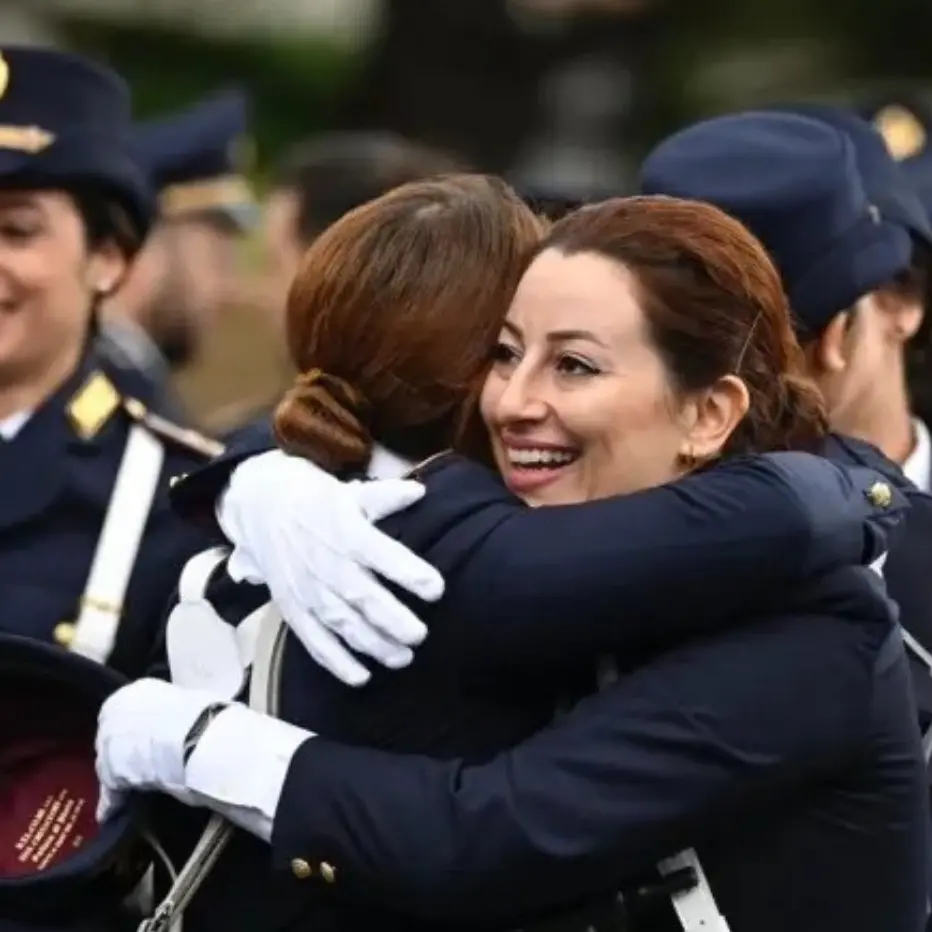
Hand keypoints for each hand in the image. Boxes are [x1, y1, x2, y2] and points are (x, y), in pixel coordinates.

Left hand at [95, 679, 219, 821]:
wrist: (197, 735)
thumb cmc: (202, 714)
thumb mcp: (186, 702)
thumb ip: (171, 712)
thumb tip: (181, 722)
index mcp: (136, 691)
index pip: (124, 711)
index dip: (135, 729)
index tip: (144, 740)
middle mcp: (115, 711)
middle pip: (112, 737)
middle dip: (122, 751)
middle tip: (140, 764)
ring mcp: (107, 741)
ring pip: (107, 763)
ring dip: (118, 775)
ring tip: (131, 789)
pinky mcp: (109, 771)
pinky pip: (110, 790)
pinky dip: (112, 802)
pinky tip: (111, 813)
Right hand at [218, 450, 444, 685]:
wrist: (261, 506)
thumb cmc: (317, 500)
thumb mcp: (351, 491)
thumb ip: (386, 496)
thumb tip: (420, 493)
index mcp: (346, 530)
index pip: (380, 554)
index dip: (408, 573)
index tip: (436, 589)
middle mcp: (327, 562)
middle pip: (362, 596)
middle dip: (392, 620)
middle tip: (420, 636)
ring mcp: (307, 588)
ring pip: (342, 623)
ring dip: (372, 645)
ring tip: (402, 659)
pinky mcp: (293, 607)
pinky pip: (313, 639)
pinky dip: (335, 661)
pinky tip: (361, 677)